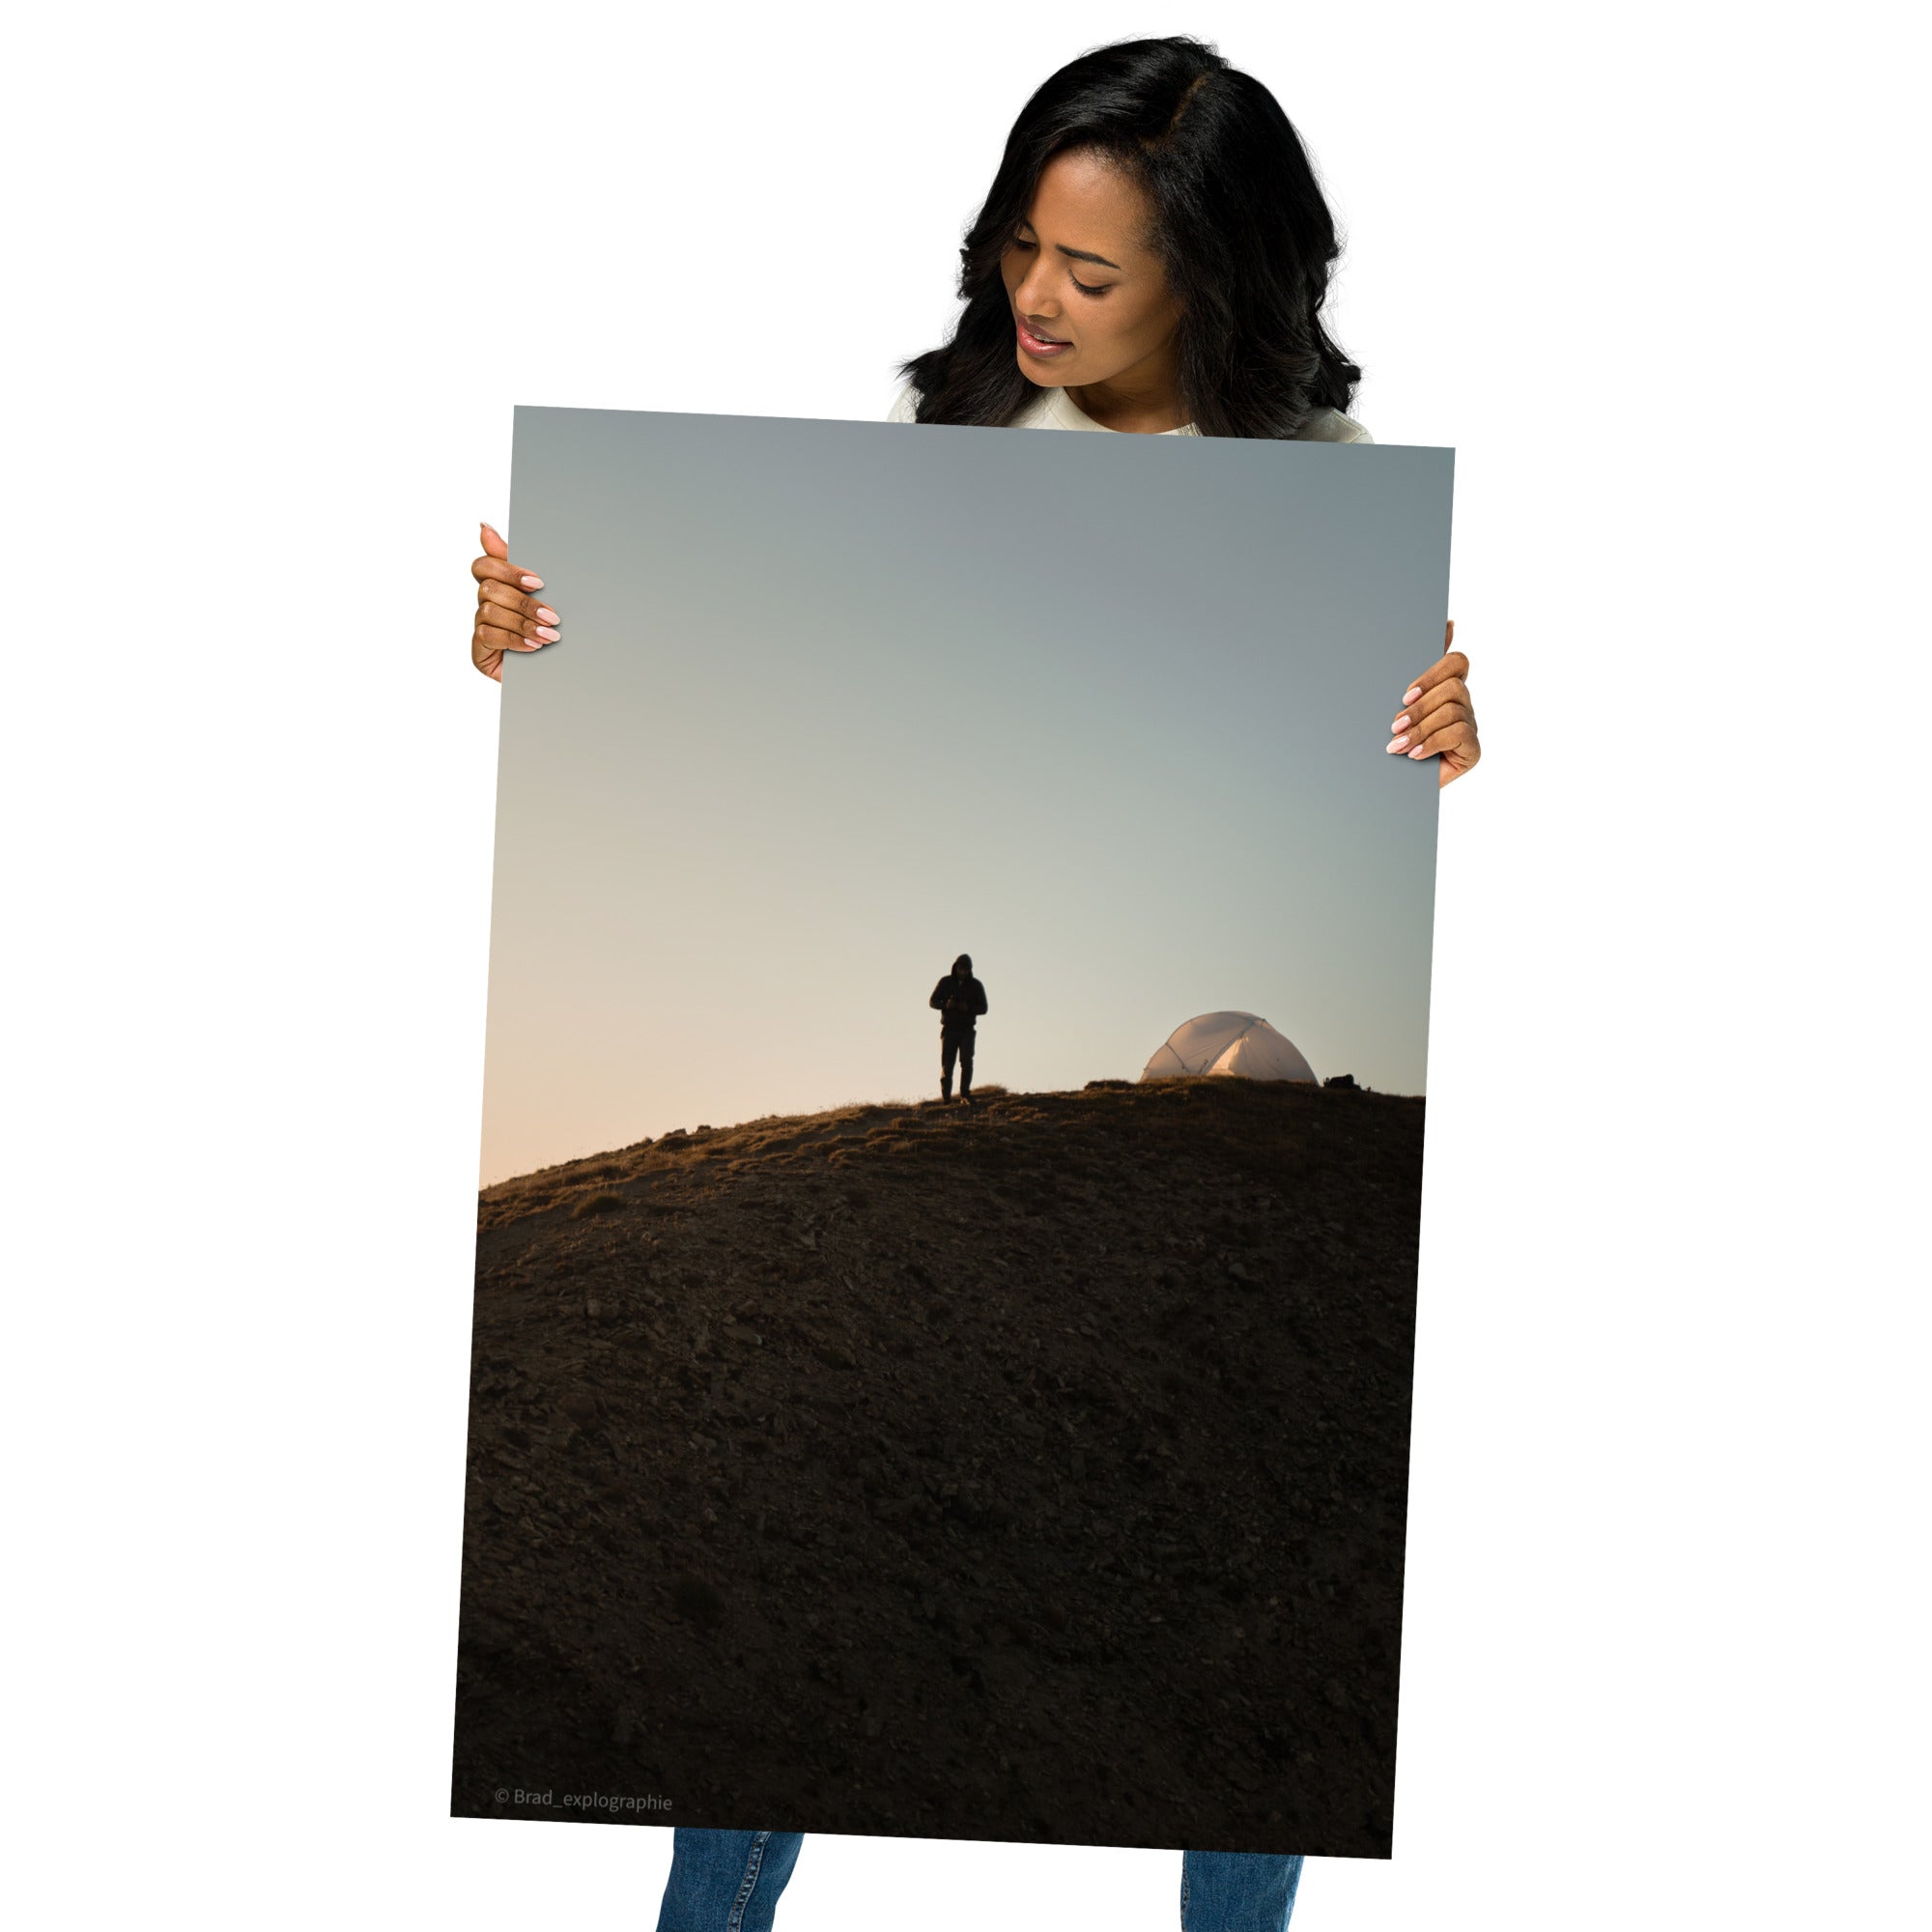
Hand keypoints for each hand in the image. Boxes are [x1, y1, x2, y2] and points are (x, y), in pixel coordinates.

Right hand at [470, 522, 559, 681]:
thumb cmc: (549, 628)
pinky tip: (534, 647)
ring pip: (489, 612)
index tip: (537, 582)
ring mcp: (480, 627)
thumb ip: (518, 562)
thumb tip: (484, 526)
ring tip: (550, 636)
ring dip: (523, 623)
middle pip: (490, 589)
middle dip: (524, 603)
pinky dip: (514, 640)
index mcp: (498, 585)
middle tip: (553, 616)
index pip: (484, 566)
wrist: (559, 672)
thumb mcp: (544, 594)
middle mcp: (485, 604)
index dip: (507, 570)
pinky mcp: (479, 651)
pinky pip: (488, 636)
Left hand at [1386, 620, 1478, 787]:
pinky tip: (1414, 755)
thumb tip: (1445, 625)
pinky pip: (1459, 734)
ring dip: (1421, 728)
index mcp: (1445, 687)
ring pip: (1452, 710)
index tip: (1406, 694)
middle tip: (1395, 725)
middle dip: (1420, 706)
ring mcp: (1470, 726)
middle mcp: (1462, 704)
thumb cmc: (1393, 740)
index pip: (1456, 662)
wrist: (1390, 785)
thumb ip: (1412, 671)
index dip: (1433, 672)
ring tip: (1398, 745)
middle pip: (1454, 686)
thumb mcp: (1396, 705)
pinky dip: (1432, 743)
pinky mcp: (1473, 750)